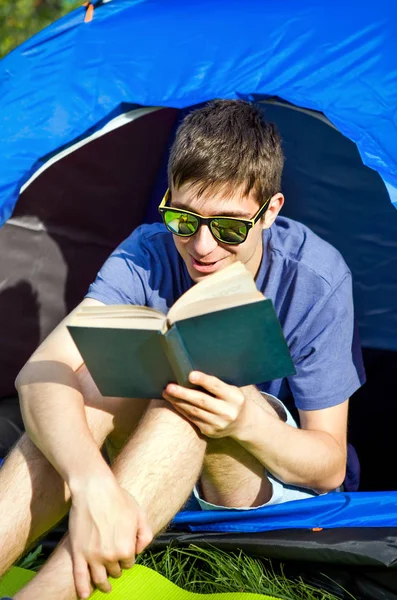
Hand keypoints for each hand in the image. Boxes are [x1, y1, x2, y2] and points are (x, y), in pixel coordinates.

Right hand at [69, 475, 151, 597]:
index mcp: (127, 549)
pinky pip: (80, 577)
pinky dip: (83, 589)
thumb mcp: (139, 513)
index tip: (123, 550)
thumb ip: (144, 534)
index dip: (127, 557)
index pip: (129, 563)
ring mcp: (93, 557)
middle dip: (115, 567)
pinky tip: (85, 596)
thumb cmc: (118, 498)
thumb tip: (139, 550)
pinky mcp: (78, 553)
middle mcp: (110, 557)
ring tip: (104, 586)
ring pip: (99, 579)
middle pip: (114, 571)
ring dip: (103, 584)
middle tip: (113, 560)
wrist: (94, 490)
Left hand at [162, 371, 247, 438]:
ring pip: (194, 411)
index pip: (216, 386)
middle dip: (183, 393)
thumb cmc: (232, 399)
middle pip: (202, 401)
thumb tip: (190, 374)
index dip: (203, 380)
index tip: (189, 375)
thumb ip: (216, 385)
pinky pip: (193, 419)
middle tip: (169, 387)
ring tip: (166, 393)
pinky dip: (182, 409)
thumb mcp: (231, 390)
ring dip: (178, 401)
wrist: (243, 423)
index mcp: (234, 397)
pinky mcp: (211, 432)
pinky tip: (174, 403)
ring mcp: (219, 424)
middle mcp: (228, 412)